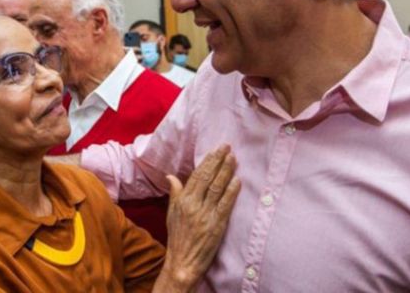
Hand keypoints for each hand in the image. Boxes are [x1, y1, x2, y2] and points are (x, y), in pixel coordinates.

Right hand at [155, 145, 240, 291]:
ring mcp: (205, 215)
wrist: (182, 262)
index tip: (216, 150)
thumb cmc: (178, 237)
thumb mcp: (171, 214)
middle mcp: (193, 205)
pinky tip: (237, 181)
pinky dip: (231, 192)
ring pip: (217, 188)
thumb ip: (174, 193)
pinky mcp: (216, 225)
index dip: (208, 161)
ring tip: (233, 159)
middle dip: (218, 161)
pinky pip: (225, 205)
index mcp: (182, 200)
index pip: (197, 175)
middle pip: (208, 178)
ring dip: (226, 172)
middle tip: (227, 147)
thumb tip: (171, 176)